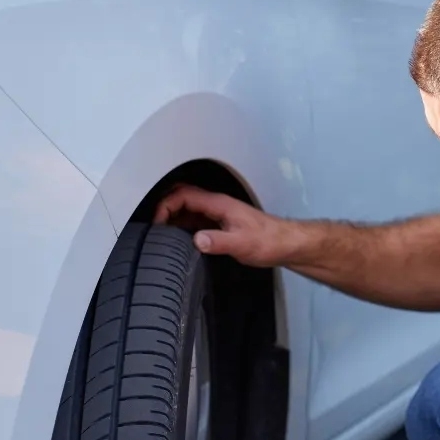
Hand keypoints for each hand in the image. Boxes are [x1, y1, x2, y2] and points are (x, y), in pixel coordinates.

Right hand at [154, 184, 289, 266]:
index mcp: (219, 204)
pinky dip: (182, 226)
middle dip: (164, 208)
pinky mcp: (220, 225)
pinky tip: (177, 240)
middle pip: (182, 198)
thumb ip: (218, 242)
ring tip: (160, 235)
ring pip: (187, 209)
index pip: (183, 195)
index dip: (165, 205)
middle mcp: (216, 205)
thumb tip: (196, 240)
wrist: (285, 244)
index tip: (156, 222)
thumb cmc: (268, 241)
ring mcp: (218, 214)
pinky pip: (195, 220)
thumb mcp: (242, 244)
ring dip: (172, 217)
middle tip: (154, 227)